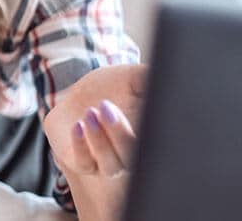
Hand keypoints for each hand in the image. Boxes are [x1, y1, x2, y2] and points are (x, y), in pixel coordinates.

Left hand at [42, 64, 146, 220]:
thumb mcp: (133, 77)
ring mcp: (109, 162)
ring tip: (90, 113)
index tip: (138, 108)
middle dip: (119, 133)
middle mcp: (132, 155)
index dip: (149, 132)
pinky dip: (81, 146)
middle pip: (132, 158)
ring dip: (100, 141)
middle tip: (105, 106)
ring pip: (111, 166)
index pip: (155, 146)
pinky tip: (77, 126)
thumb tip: (164, 76)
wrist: (82, 93)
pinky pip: (84, 163)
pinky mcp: (84, 163)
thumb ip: (148, 78)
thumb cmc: (114, 86)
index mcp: (149, 138)